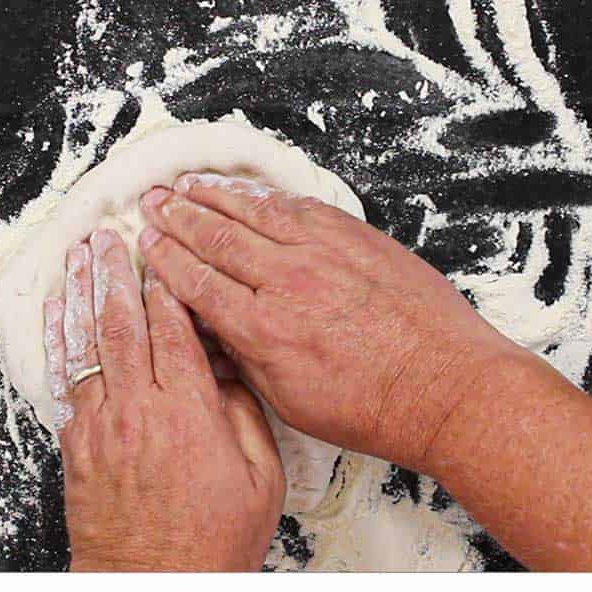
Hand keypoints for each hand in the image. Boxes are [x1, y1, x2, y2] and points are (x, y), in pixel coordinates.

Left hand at [45, 229, 284, 570]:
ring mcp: (100, 427)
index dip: (167, 284)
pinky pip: (64, 379)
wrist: (154, 585)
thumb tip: (226, 371)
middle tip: (109, 235)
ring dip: (78, 294)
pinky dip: (59, 341)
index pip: (173, 326)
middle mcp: (138, 411)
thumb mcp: (260, 478)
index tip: (165, 253)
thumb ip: (243, 415)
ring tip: (76, 256)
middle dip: (114, 272)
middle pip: (121, 322)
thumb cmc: (211, 542)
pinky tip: (56, 315)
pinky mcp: (75, 447)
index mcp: (188, 412)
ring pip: (84, 344)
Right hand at [137, 174, 520, 469]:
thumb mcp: (291, 403)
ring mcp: (324, 254)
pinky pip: (299, 205)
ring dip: (214, 194)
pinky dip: (266, 195)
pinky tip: (249, 190)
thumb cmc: (374, 407)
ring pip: (255, 212)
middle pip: (216, 238)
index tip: (149, 243)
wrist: (443, 388)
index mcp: (264, 331)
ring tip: (187, 183)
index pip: (198, 283)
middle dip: (178, 217)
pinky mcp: (356, 237)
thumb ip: (249, 360)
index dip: (167, 260)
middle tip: (152, 202)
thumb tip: (219, 333)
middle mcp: (288, 284)